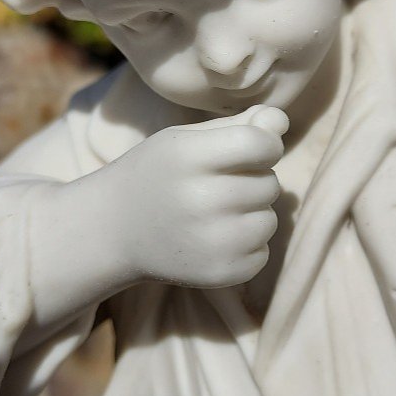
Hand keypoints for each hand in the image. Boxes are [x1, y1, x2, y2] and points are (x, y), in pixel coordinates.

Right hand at [113, 104, 287, 288]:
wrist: (114, 230)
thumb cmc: (157, 175)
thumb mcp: (185, 140)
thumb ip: (237, 127)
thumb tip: (280, 122)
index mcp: (188, 157)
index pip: (261, 145)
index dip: (266, 145)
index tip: (250, 149)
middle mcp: (199, 199)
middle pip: (269, 184)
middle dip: (254, 181)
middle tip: (218, 186)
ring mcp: (209, 241)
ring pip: (269, 221)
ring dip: (252, 215)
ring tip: (217, 214)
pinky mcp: (218, 273)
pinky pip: (262, 254)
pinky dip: (246, 246)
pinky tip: (214, 239)